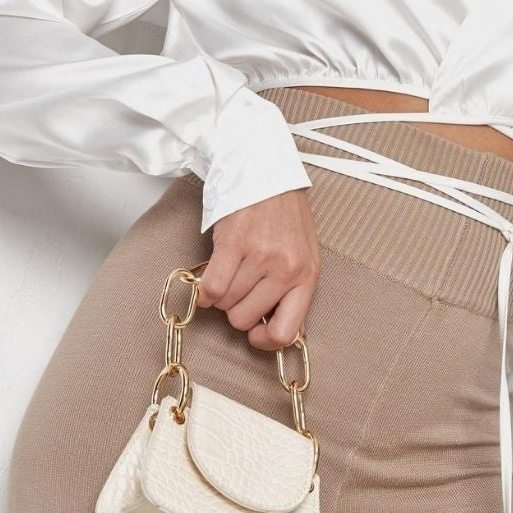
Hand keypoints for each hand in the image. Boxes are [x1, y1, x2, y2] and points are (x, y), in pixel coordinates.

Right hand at [196, 189, 320, 352]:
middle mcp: (285, 269)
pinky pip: (212, 287)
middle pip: (245, 319)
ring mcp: (259, 257)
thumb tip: (275, 328)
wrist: (266, 172)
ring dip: (221, 296)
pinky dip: (205, 291)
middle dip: (236, 310)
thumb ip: (293, 289)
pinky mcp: (234, 244)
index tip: (254, 332)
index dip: (264, 341)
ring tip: (228, 275)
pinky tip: (209, 281)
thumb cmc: (284, 214)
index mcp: (306, 276)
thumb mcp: (303, 253)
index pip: (285, 332)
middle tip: (238, 290)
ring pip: (226, 304)